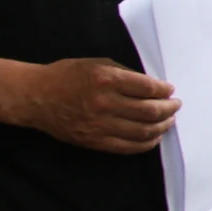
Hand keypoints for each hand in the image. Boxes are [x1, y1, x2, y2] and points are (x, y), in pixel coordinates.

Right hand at [15, 58, 178, 153]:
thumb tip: (153, 87)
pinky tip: (154, 137)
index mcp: (106, 80)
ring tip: (169, 121)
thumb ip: (125, 74)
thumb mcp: (97, 64)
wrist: (35, 97)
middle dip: (169, 109)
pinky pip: (127, 147)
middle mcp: (104, 103)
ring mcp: (99, 125)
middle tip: (175, 106)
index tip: (170, 90)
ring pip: (142, 131)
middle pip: (149, 111)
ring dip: (162, 127)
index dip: (164, 91)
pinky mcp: (94, 141)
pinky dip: (146, 143)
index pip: (147, 88)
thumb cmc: (67, 75)